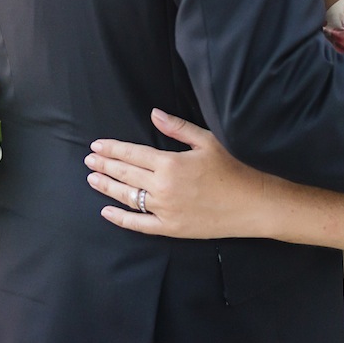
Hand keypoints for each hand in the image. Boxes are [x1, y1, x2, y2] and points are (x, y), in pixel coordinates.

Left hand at [84, 109, 277, 238]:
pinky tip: (107, 212)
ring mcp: (166, 210)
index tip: (96, 145)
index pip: (132, 154)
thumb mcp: (207, 141)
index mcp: (170, 163)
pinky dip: (121, 219)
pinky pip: (140, 225)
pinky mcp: (172, 229)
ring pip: (128, 198)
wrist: (254, 204)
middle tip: (88, 159)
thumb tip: (153, 113)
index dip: (112, 149)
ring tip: (92, 179)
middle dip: (105, 165)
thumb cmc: (234, 168)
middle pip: (125, 174)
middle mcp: (163, 188)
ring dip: (107, 187)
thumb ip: (177, 128)